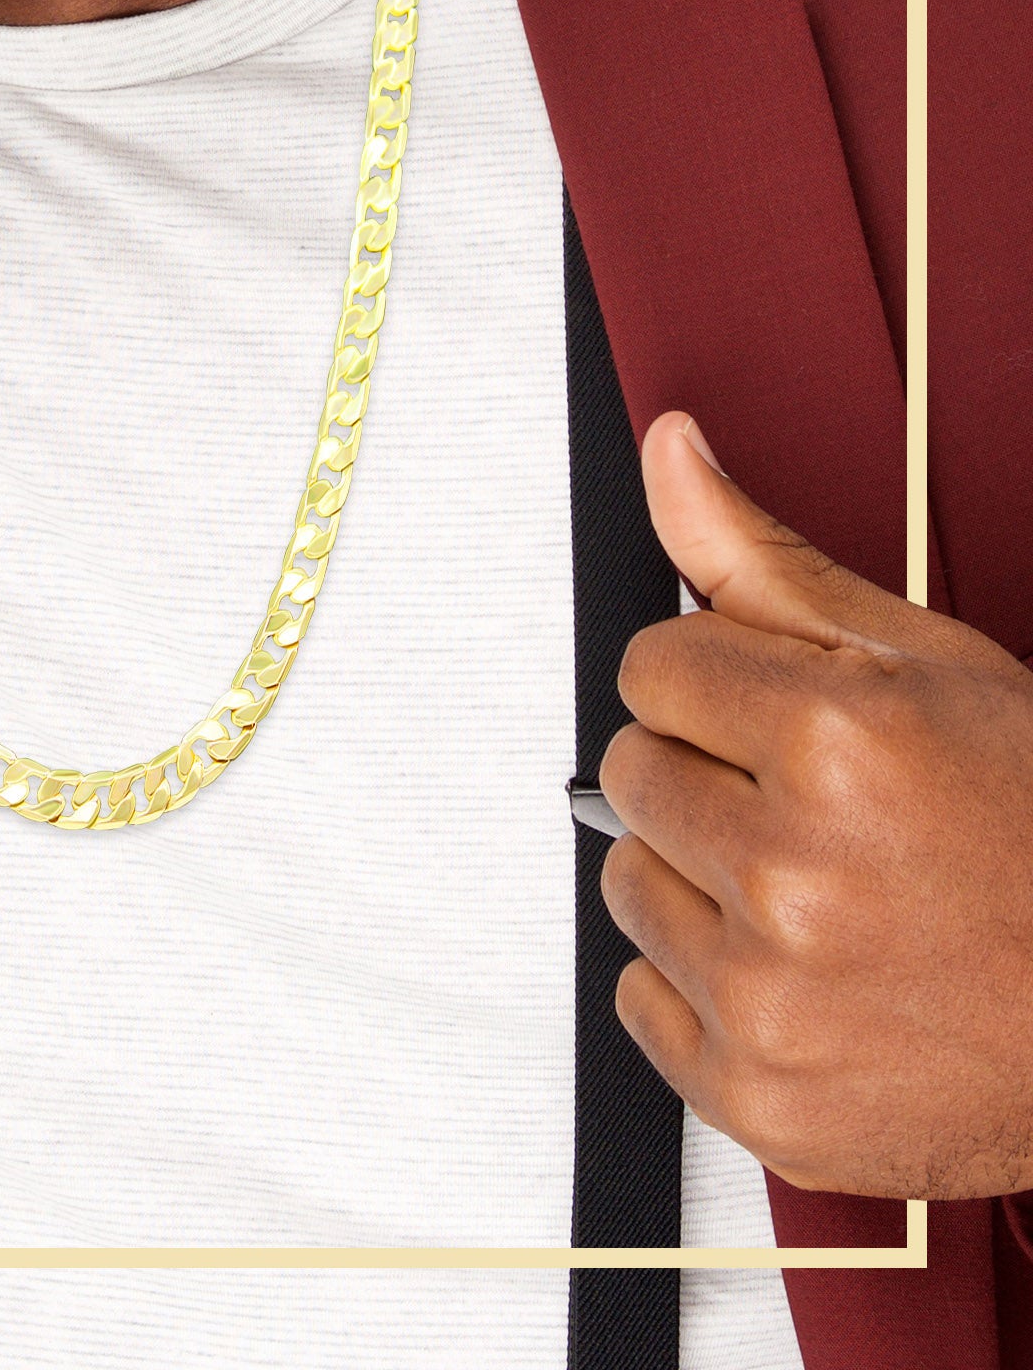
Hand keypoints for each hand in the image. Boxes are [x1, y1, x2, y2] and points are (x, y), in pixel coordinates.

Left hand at [599, 412, 1032, 1198]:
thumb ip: (760, 559)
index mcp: (834, 742)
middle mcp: (794, 872)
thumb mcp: (921, 663)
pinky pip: (639, 998)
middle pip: (631, 767)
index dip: (722, 684)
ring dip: (698, 879)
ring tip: (818, 895)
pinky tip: (801, 975)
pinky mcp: (757, 1096)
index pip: (653, 662)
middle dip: (706, 773)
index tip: (785, 719)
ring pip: (626, 880)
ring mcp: (772, 995)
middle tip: (816, 811)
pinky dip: (703, 986)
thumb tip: (670, 451)